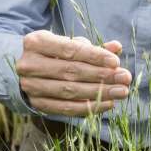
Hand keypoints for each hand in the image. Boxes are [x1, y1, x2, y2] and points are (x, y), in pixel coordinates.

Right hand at [16, 30, 131, 115]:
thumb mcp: (68, 44)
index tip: (116, 62)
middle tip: (124, 77)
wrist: (26, 71)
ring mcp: (30, 86)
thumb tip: (116, 47)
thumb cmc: (53, 54)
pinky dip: (89, 107)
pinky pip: (66, 108)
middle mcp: (29, 64)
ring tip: (121, 91)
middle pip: (71, 71)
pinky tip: (108, 103)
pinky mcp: (36, 104)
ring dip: (99, 92)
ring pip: (70, 91)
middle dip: (101, 75)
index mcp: (36, 42)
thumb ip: (91, 47)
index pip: (70, 50)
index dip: (94, 56)